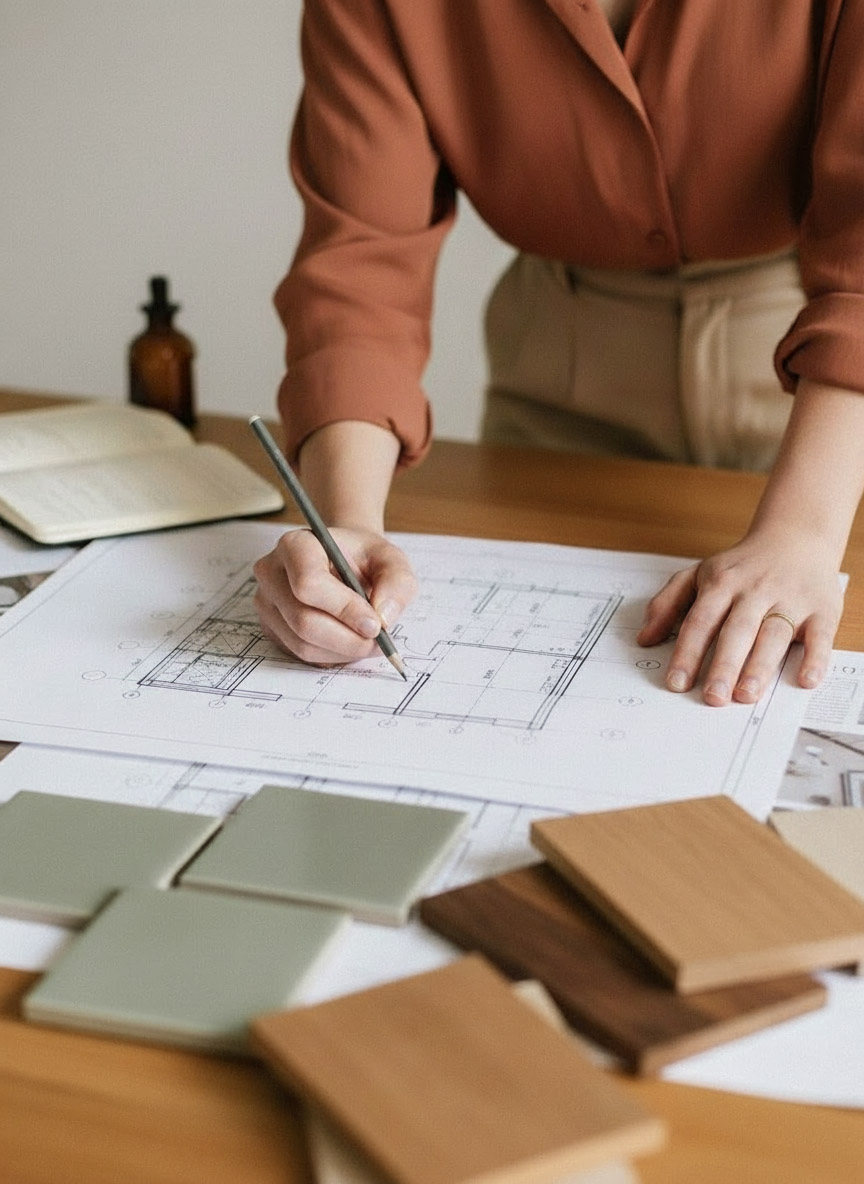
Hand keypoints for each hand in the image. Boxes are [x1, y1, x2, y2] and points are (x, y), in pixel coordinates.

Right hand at [253, 527, 417, 666]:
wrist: (344, 562)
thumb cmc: (363, 559)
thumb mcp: (391, 560)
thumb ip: (397, 583)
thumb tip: (382, 618)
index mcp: (295, 545)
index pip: (309, 583)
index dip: (344, 609)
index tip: (375, 624)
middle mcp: (272, 573)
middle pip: (303, 620)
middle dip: (347, 639)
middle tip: (377, 641)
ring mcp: (266, 602)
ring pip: (302, 643)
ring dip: (342, 651)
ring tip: (367, 641)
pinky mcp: (270, 627)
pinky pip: (300, 654)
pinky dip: (331, 655)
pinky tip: (348, 642)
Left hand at [637, 529, 843, 705]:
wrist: (796, 538)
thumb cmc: (741, 566)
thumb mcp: (698, 575)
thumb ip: (668, 604)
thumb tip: (644, 639)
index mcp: (721, 583)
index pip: (700, 621)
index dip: (687, 652)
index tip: (677, 683)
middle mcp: (755, 590)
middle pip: (737, 630)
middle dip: (724, 664)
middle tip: (713, 697)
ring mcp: (790, 598)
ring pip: (774, 633)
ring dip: (761, 665)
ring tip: (746, 694)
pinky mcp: (822, 608)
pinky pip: (821, 635)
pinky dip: (816, 657)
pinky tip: (805, 680)